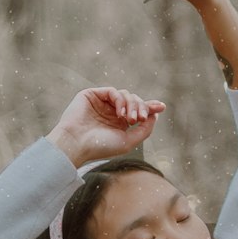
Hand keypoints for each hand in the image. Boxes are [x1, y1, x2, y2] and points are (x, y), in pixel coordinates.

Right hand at [47, 87, 164, 168]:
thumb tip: (155, 114)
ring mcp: (101, 103)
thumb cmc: (100, 147)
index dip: (150, 107)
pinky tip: (120, 113)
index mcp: (118, 123)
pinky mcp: (92, 95)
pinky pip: (112, 91)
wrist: (76, 145)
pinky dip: (120, 100)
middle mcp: (110, 111)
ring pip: (125, 95)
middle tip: (140, 119)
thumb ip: (144, 129)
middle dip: (141, 107)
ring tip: (130, 119)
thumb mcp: (128, 141)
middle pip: (134, 101)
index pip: (137, 110)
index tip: (161, 107)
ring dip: (132, 105)